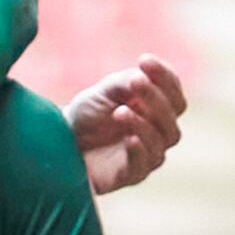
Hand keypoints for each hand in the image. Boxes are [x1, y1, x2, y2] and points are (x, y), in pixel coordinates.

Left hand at [68, 57, 190, 194]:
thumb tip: (143, 75)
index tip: (145, 60)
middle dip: (156, 97)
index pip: (174, 91)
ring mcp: (148, 153)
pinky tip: (130, 139)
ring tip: (120, 111)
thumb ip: (125, 82)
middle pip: (173, 114)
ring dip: (144, 122)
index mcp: (155, 106)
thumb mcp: (104, 91)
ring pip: (163, 138)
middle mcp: (158, 130)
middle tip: (136, 82)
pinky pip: (145, 163)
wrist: (61, 142)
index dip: (164, 76)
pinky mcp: (133, 174)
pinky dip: (140, 149)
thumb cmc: (88, 114)